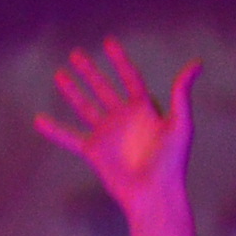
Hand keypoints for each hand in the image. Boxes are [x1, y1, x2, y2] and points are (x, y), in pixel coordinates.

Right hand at [33, 40, 197, 213]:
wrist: (153, 193)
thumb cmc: (171, 161)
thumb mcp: (181, 124)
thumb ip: (182, 94)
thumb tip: (196, 64)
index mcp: (145, 109)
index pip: (129, 77)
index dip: (119, 60)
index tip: (108, 42)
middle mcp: (123, 118)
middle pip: (103, 88)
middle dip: (90, 71)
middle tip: (76, 54)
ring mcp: (107, 134)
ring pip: (85, 107)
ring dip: (72, 91)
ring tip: (59, 75)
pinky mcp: (93, 151)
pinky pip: (69, 137)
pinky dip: (54, 130)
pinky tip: (39, 120)